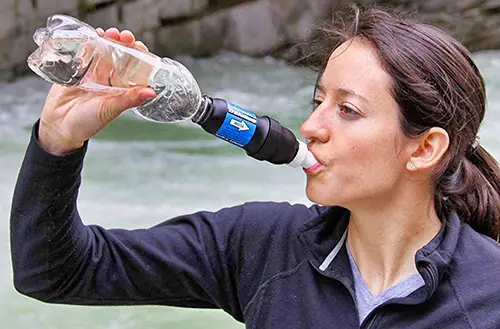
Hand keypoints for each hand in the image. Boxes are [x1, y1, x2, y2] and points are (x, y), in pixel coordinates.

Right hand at [38, 28, 155, 155]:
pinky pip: (85, 54)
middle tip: (125, 36)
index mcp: (121, 90)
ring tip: (109, 33)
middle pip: (120, 58)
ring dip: (108, 41)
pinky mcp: (78, 71)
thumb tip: (152, 92)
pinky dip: (89, 44)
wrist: (58, 126)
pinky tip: (93, 35)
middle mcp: (109, 81)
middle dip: (124, 44)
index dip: (138, 56)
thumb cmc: (87, 123)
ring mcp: (94, 75)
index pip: (134, 69)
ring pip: (104, 53)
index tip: (139, 46)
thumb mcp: (110, 110)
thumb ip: (129, 100)